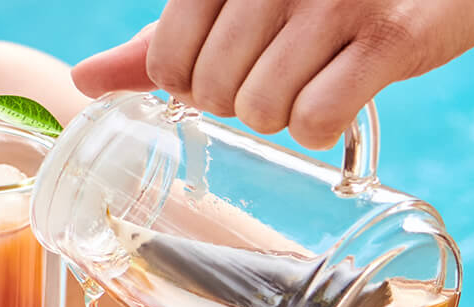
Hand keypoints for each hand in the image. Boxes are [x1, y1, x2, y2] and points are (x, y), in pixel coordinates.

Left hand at [72, 0, 473, 148]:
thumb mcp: (236, 0)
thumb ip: (163, 39)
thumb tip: (85, 80)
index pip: (166, 57)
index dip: (186, 84)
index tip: (219, 70)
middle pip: (213, 90)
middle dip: (238, 100)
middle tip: (278, 72)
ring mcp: (334, 2)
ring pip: (261, 109)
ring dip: (283, 113)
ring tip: (313, 77)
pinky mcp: (388, 37)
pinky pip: (317, 120)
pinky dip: (324, 127)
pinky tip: (342, 94)